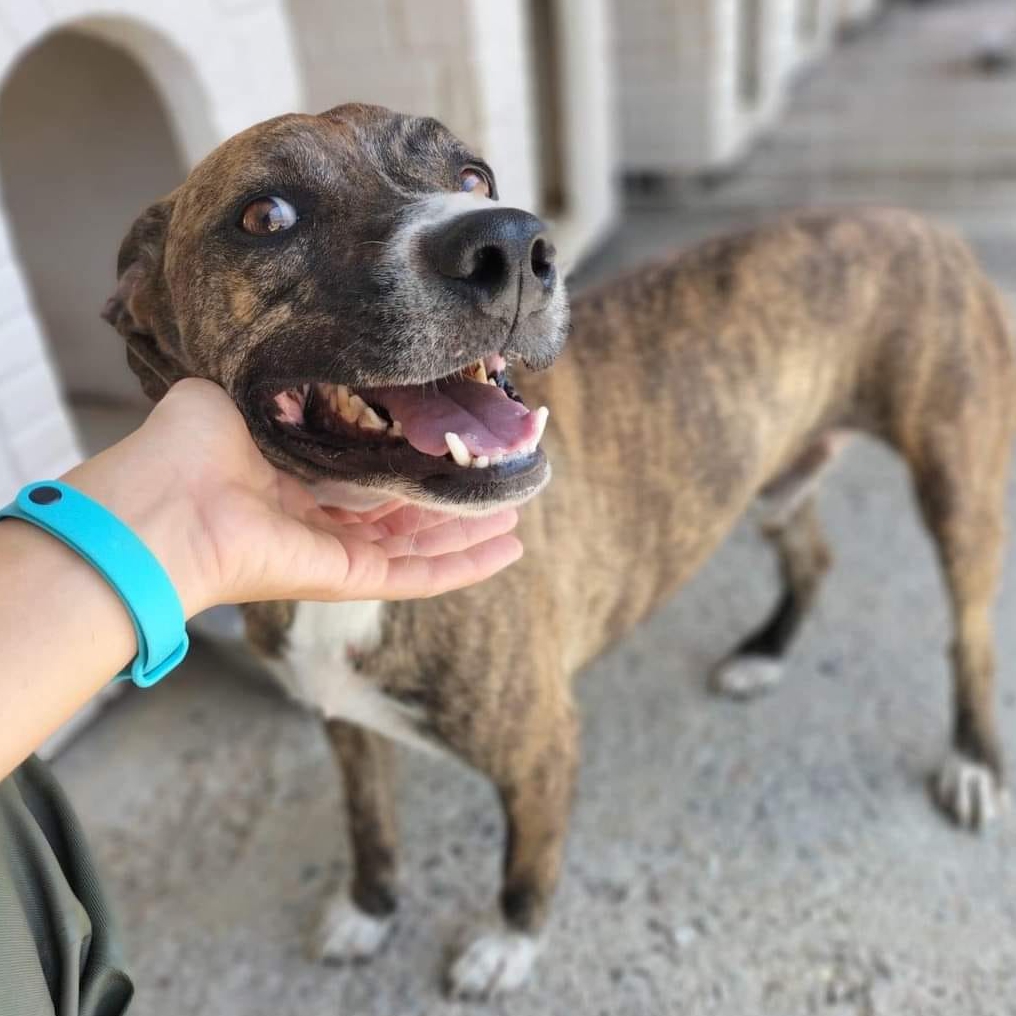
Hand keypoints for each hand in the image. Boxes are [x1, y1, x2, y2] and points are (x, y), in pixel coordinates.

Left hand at [64, 379, 521, 615]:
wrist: (163, 504)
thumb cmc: (185, 447)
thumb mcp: (236, 392)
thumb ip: (277, 380)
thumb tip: (303, 347)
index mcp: (291, 479)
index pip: (364, 476)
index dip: (409, 461)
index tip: (448, 441)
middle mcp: (318, 521)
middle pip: (402, 517)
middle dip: (452, 502)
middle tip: (498, 479)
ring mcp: (337, 554)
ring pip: (421, 548)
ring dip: (470, 532)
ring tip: (516, 512)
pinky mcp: (349, 577)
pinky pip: (418, 576)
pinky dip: (465, 566)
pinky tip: (507, 548)